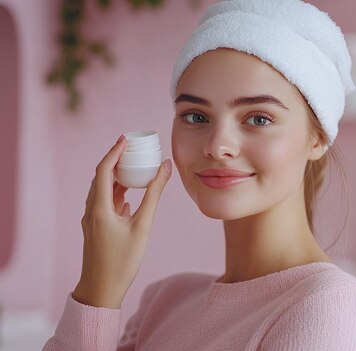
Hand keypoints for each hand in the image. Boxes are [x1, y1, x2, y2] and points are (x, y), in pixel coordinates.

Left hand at [72, 134, 171, 308]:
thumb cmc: (122, 260)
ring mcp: (92, 220)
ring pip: (102, 190)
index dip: (114, 151)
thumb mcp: (143, 225)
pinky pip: (104, 203)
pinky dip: (117, 193)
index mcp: (99, 207)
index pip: (104, 169)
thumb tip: (164, 168)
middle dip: (116, 160)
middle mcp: (91, 210)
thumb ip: (154, 195)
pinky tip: (129, 197)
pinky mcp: (96, 228)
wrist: (101, 290)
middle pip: (101, 177)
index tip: (127, 138)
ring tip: (134, 168)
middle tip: (133, 149)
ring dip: (117, 177)